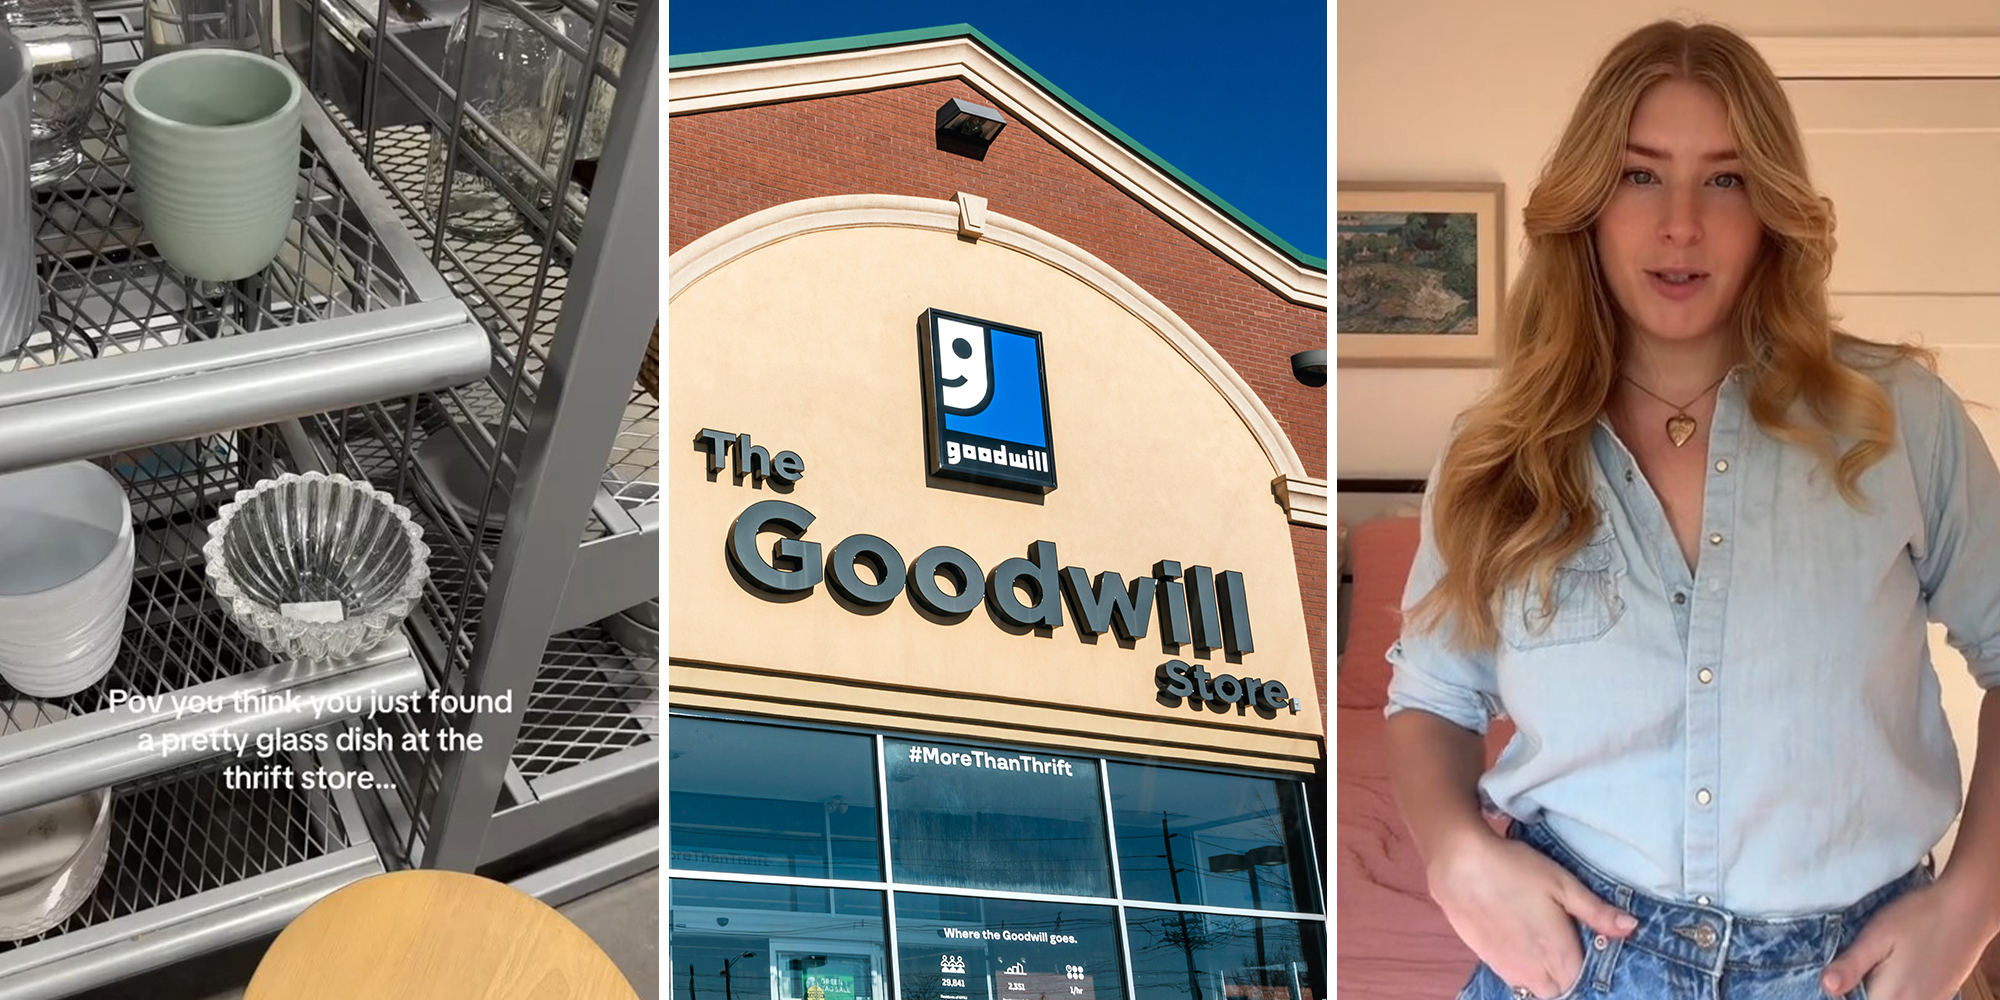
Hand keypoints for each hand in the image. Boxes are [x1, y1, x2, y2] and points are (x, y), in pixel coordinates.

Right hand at [1427, 828, 1639, 997]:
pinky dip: (1523, 968)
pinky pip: (1514, 977)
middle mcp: (1535, 971)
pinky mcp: (1488, 960)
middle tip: (1566, 945)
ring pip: (1536, 987)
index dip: (1589, 968)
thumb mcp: (1562, 883)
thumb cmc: (1515, 869)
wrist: (1459, 865)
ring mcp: (1509, 969)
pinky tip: (1520, 940)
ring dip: (1544, 974)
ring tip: (1543, 942)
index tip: (1589, 948)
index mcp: (1560, 954)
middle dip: (1567, 975)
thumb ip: (1596, 912)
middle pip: (1561, 989)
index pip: (1584, 982)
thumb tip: (1631, 927)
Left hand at [1820, 878, 1998, 999]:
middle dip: (1861, 989)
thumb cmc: (1920, 917)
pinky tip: (1897, 964)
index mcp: (1892, 996)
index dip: (1845, 990)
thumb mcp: (1876, 936)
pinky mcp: (1941, 996)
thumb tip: (1826, 986)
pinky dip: (1897, 988)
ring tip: (1882, 960)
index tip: (1842, 972)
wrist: (1968, 908)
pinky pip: (1910, 999)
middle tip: (1860, 961)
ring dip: (1879, 988)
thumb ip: (1852, 965)